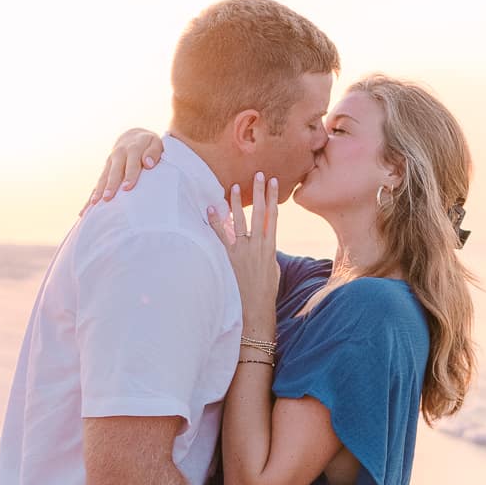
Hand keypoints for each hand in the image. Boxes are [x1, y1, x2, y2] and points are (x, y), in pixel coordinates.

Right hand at [80, 128, 164, 212]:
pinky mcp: (105, 169)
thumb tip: (148, 163)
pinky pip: (98, 182)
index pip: (131, 163)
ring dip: (98, 190)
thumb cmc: (148, 144)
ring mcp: (110, 162)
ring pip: (103, 177)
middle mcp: (119, 154)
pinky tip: (87, 207)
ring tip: (94, 203)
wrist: (133, 136)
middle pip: (114, 171)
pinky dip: (92, 194)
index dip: (129, 175)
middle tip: (108, 197)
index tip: (127, 188)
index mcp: (133, 148)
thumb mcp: (155, 143)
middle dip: (111, 185)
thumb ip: (154, 152)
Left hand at [208, 171, 279, 330]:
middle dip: (260, 192)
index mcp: (270, 246)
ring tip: (234, 186)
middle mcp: (258, 245)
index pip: (273, 215)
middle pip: (259, 212)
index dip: (273, 197)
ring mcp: (243, 251)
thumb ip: (267, 251)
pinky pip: (221, 236)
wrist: (257, 310)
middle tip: (259, 174)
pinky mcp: (230, 258)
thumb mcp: (272, 268)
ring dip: (237, 202)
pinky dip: (215, 222)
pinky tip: (211, 208)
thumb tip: (263, 240)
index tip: (274, 181)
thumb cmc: (265, 291)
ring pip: (239, 221)